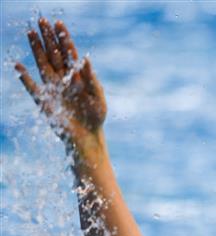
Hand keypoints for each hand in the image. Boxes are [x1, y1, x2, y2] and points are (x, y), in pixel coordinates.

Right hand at [15, 18, 106, 150]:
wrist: (88, 137)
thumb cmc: (96, 117)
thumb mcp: (98, 97)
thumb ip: (91, 79)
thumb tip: (84, 59)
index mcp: (77, 77)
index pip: (69, 53)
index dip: (63, 38)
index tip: (58, 23)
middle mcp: (63, 79)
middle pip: (54, 54)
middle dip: (48, 37)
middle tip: (41, 20)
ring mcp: (53, 89)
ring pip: (42, 64)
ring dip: (36, 49)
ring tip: (30, 33)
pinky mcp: (45, 102)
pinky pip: (32, 88)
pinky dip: (25, 78)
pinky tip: (18, 67)